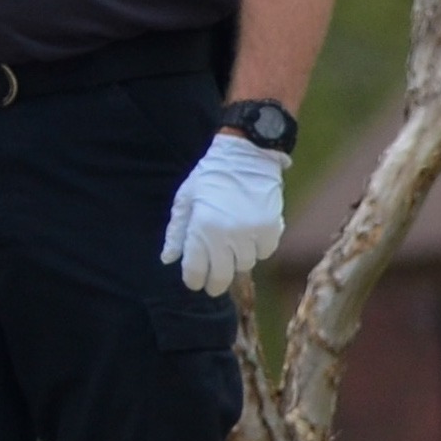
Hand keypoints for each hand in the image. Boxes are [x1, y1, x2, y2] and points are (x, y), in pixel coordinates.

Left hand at [162, 132, 288, 296]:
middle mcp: (227, 235)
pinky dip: (257, 250)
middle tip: (213, 284)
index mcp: (201, 229)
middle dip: (215, 283)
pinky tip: (249, 239)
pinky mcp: (272, 228)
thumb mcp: (185, 201)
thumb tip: (168, 260)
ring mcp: (251, 233)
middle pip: (223, 275)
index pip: (196, 270)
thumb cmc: (209, 177)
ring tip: (231, 250)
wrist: (246, 156)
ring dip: (236, 261)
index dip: (194, 280)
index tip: (195, 282)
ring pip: (245, 264)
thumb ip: (176, 233)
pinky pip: (264, 252)